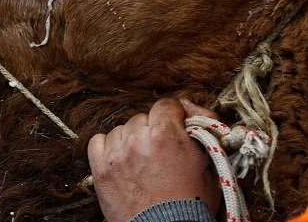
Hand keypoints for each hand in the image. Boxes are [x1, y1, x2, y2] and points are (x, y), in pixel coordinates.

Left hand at [88, 98, 220, 221]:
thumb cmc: (192, 202)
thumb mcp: (209, 161)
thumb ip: (202, 126)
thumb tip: (187, 104)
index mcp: (166, 133)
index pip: (166, 105)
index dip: (172, 117)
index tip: (174, 128)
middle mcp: (139, 137)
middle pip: (143, 118)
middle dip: (152, 132)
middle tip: (160, 153)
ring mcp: (117, 152)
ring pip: (122, 130)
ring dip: (131, 141)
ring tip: (141, 162)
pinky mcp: (101, 168)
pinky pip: (98, 141)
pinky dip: (108, 148)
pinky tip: (121, 161)